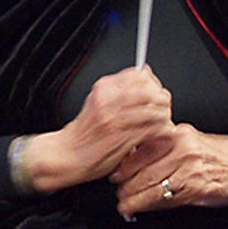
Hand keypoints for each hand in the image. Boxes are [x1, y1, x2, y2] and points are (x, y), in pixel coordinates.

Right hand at [25, 67, 173, 192]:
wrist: (65, 156)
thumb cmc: (83, 134)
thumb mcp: (98, 102)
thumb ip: (121, 88)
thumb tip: (144, 72)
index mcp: (103, 88)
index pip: (139, 75)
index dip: (153, 84)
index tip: (155, 93)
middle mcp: (108, 101)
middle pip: (149, 91)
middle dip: (161, 100)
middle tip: (163, 109)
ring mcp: (115, 120)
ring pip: (154, 110)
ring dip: (163, 118)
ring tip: (161, 123)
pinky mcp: (122, 139)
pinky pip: (152, 130)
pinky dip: (160, 132)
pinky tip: (158, 136)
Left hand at [112, 125, 227, 214]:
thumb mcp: (199, 140)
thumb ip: (173, 144)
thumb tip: (144, 151)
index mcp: (183, 135)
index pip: (145, 148)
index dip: (126, 162)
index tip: (116, 169)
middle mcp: (185, 151)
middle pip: (145, 168)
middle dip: (126, 182)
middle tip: (116, 189)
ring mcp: (190, 172)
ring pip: (151, 185)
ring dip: (133, 197)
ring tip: (123, 203)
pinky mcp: (195, 191)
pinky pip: (164, 200)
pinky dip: (147, 206)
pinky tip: (137, 209)